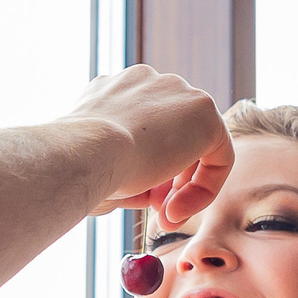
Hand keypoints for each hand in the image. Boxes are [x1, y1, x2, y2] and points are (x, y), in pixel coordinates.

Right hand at [60, 66, 232, 221]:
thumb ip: (127, 169)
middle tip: (156, 211)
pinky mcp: (204, 109)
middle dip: (167, 179)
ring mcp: (176, 90)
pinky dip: (204, 188)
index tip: (138, 199)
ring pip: (193, 146)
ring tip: (165, 215)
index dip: (145, 171)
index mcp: (114, 91)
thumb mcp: (99, 166)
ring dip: (182, 186)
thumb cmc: (80, 168)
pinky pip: (217, 154)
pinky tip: (178, 209)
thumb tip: (149, 190)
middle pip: (171, 135)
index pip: (144, 131)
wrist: (85, 152)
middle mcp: (146, 82)